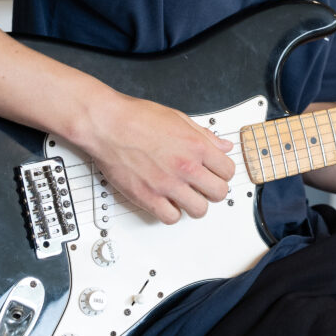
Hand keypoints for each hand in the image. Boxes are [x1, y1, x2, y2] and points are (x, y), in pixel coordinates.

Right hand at [73, 91, 236, 223]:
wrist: (107, 124)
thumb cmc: (137, 118)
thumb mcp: (179, 118)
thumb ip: (205, 135)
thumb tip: (223, 146)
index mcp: (197, 147)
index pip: (228, 171)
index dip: (223, 173)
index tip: (215, 173)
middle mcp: (186, 167)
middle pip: (219, 193)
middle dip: (212, 191)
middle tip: (203, 187)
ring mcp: (167, 184)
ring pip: (199, 210)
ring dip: (194, 205)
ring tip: (185, 197)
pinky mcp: (148, 197)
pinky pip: (171, 218)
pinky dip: (171, 213)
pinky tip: (166, 203)